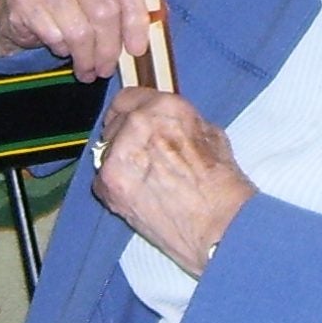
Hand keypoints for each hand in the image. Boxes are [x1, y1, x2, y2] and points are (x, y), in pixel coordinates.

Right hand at [0, 0, 148, 79]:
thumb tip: (159, 20)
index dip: (136, 19)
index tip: (138, 49)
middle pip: (104, 10)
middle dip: (109, 48)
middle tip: (108, 69)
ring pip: (79, 30)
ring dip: (87, 58)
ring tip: (89, 70)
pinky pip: (54, 35)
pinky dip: (63, 50)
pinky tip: (64, 50)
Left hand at [92, 87, 253, 276]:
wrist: (219, 225)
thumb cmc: (221, 186)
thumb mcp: (211, 135)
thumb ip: (180, 123)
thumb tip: (165, 125)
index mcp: (165, 107)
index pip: (129, 97)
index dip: (130, 111)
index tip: (128, 120)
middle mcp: (138, 123)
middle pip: (114, 122)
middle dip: (124, 137)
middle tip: (141, 157)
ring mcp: (119, 153)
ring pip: (104, 150)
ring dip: (118, 161)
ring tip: (143, 180)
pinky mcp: (109, 182)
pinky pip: (100, 179)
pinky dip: (114, 187)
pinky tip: (137, 196)